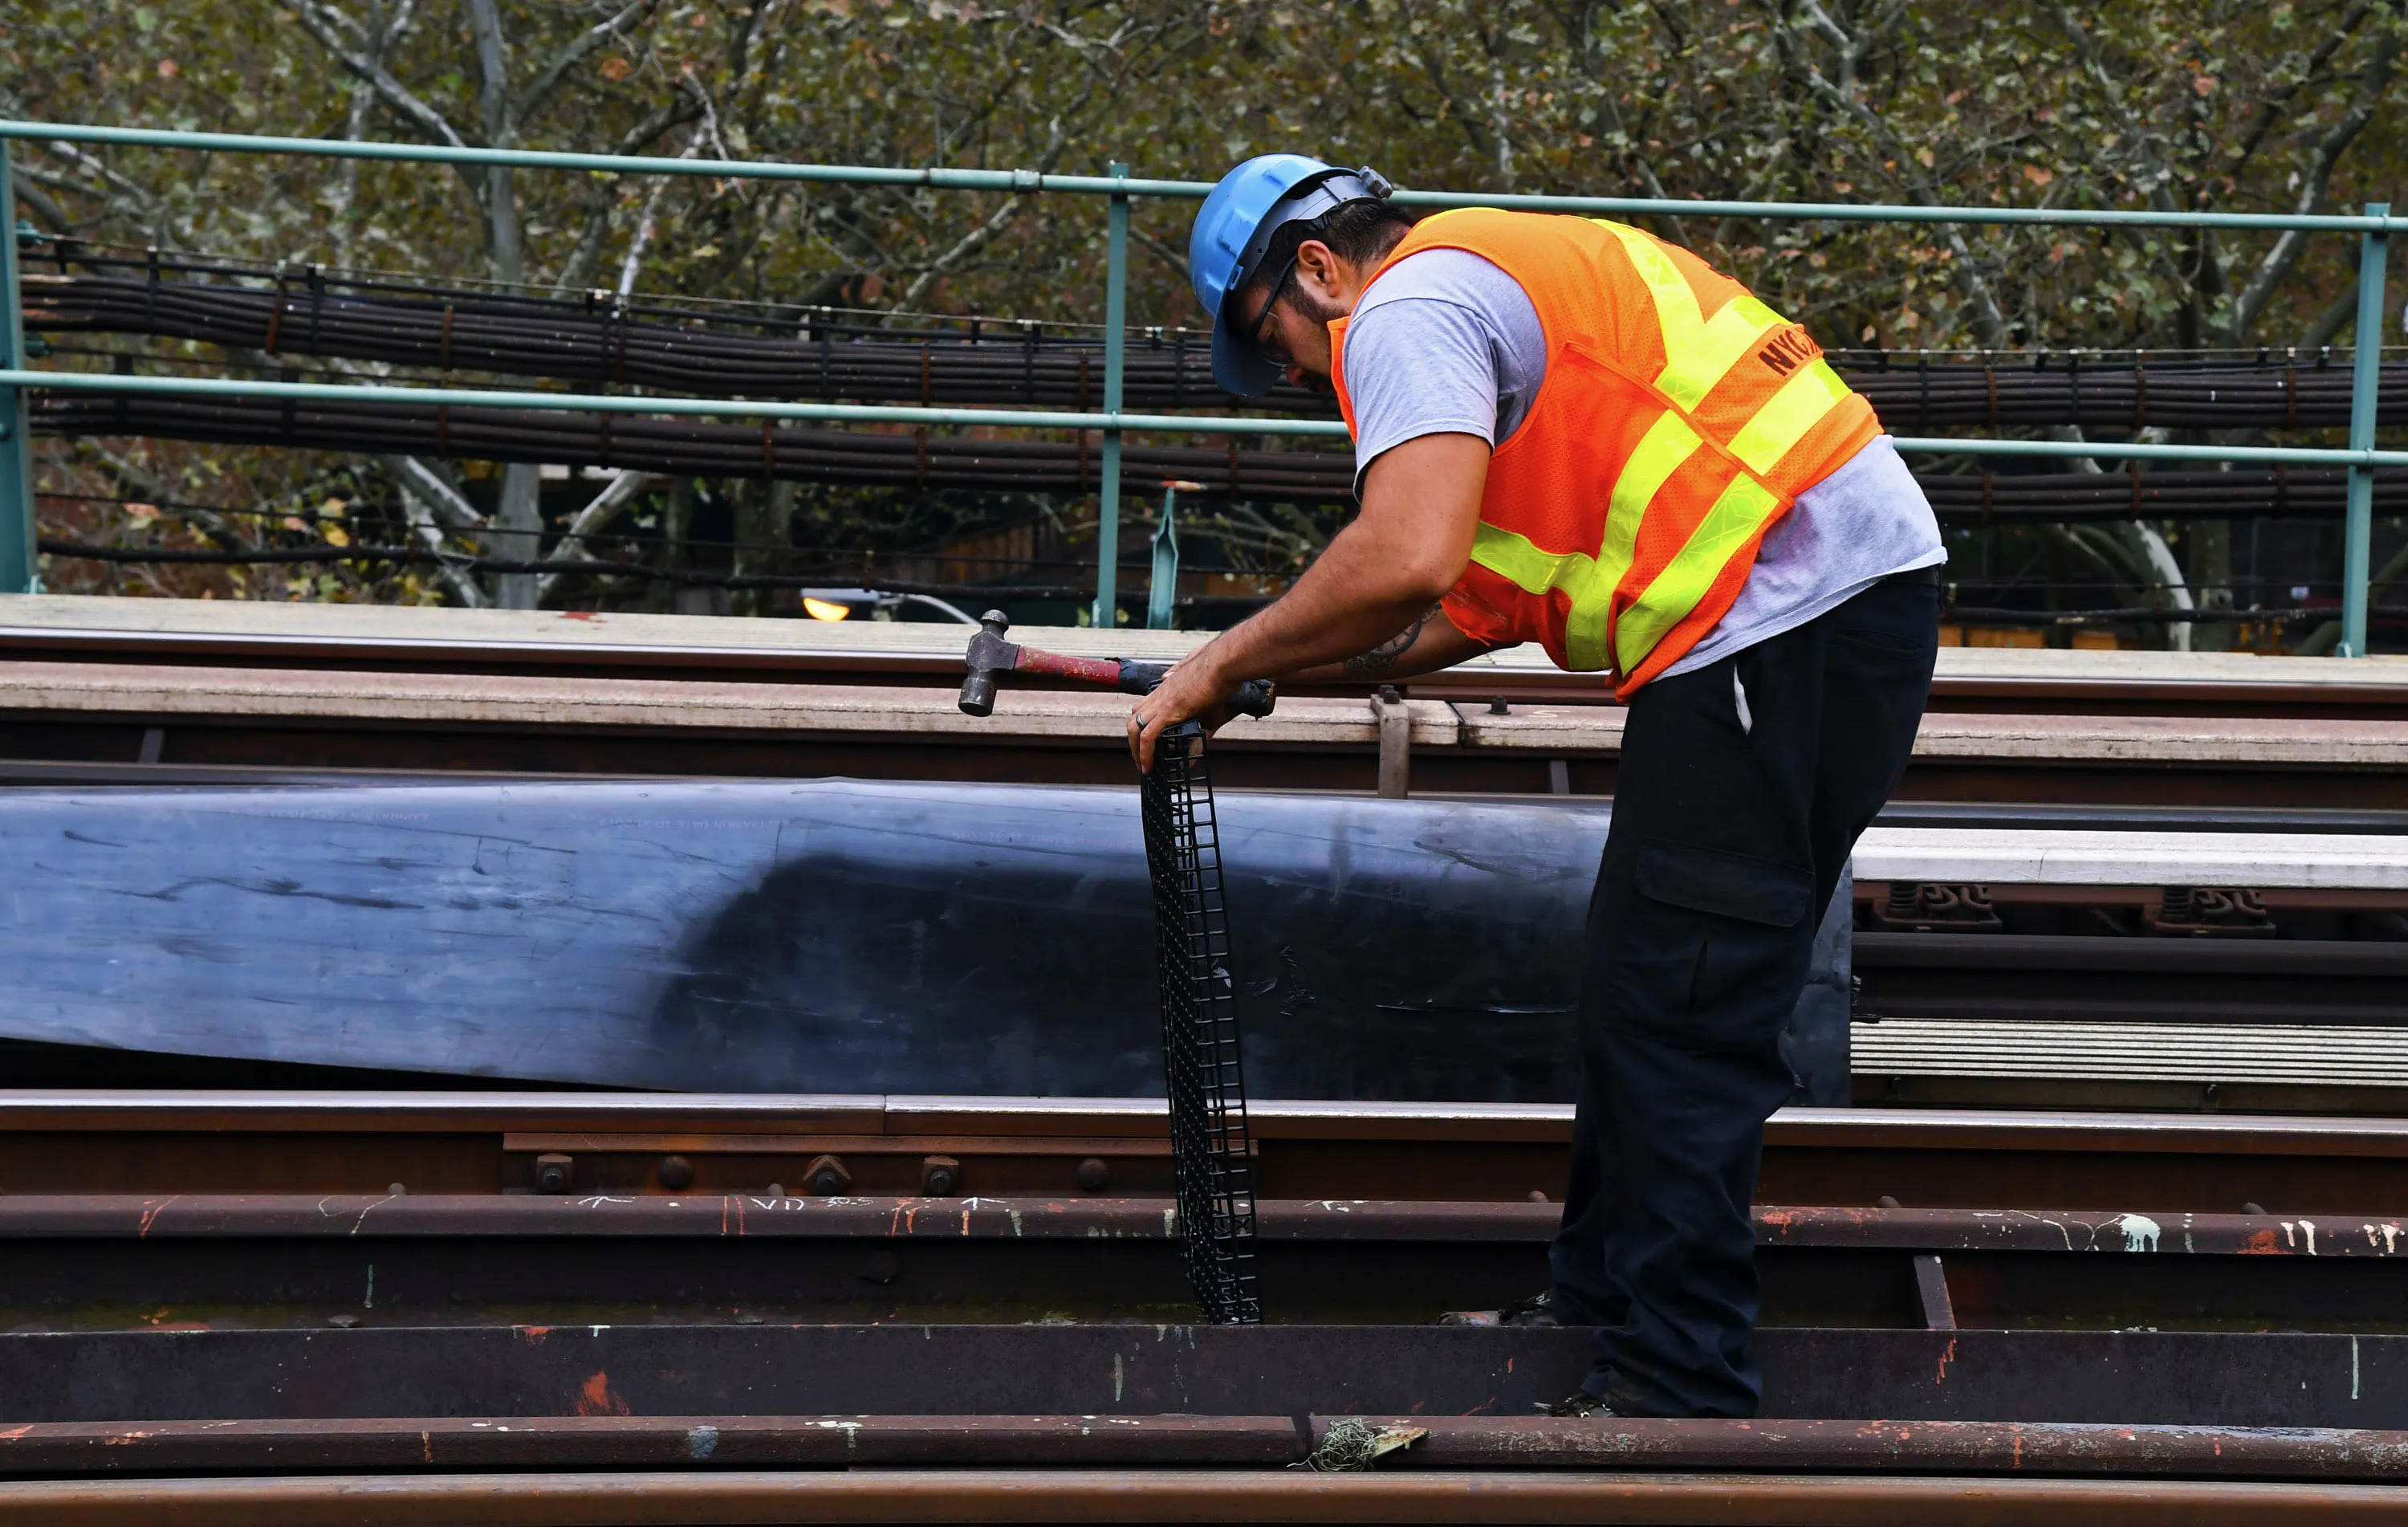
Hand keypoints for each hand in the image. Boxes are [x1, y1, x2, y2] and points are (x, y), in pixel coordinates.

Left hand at [1127, 652, 1237, 772]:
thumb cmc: (1219, 670)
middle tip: (1142, 758)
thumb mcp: (1201, 680)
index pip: (1144, 706)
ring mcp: (1162, 702)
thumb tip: (1181, 694)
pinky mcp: (1169, 711)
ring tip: (1144, 767)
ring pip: (1134, 728)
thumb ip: (1188, 686)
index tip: (1147, 741)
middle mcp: (1160, 694)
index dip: (1142, 724)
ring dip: (1136, 750)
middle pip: (1134, 718)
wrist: (1225, 663)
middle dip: (1134, 741)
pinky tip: (1149, 765)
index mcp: (1167, 687)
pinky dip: (1145, 753)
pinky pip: (1148, 736)